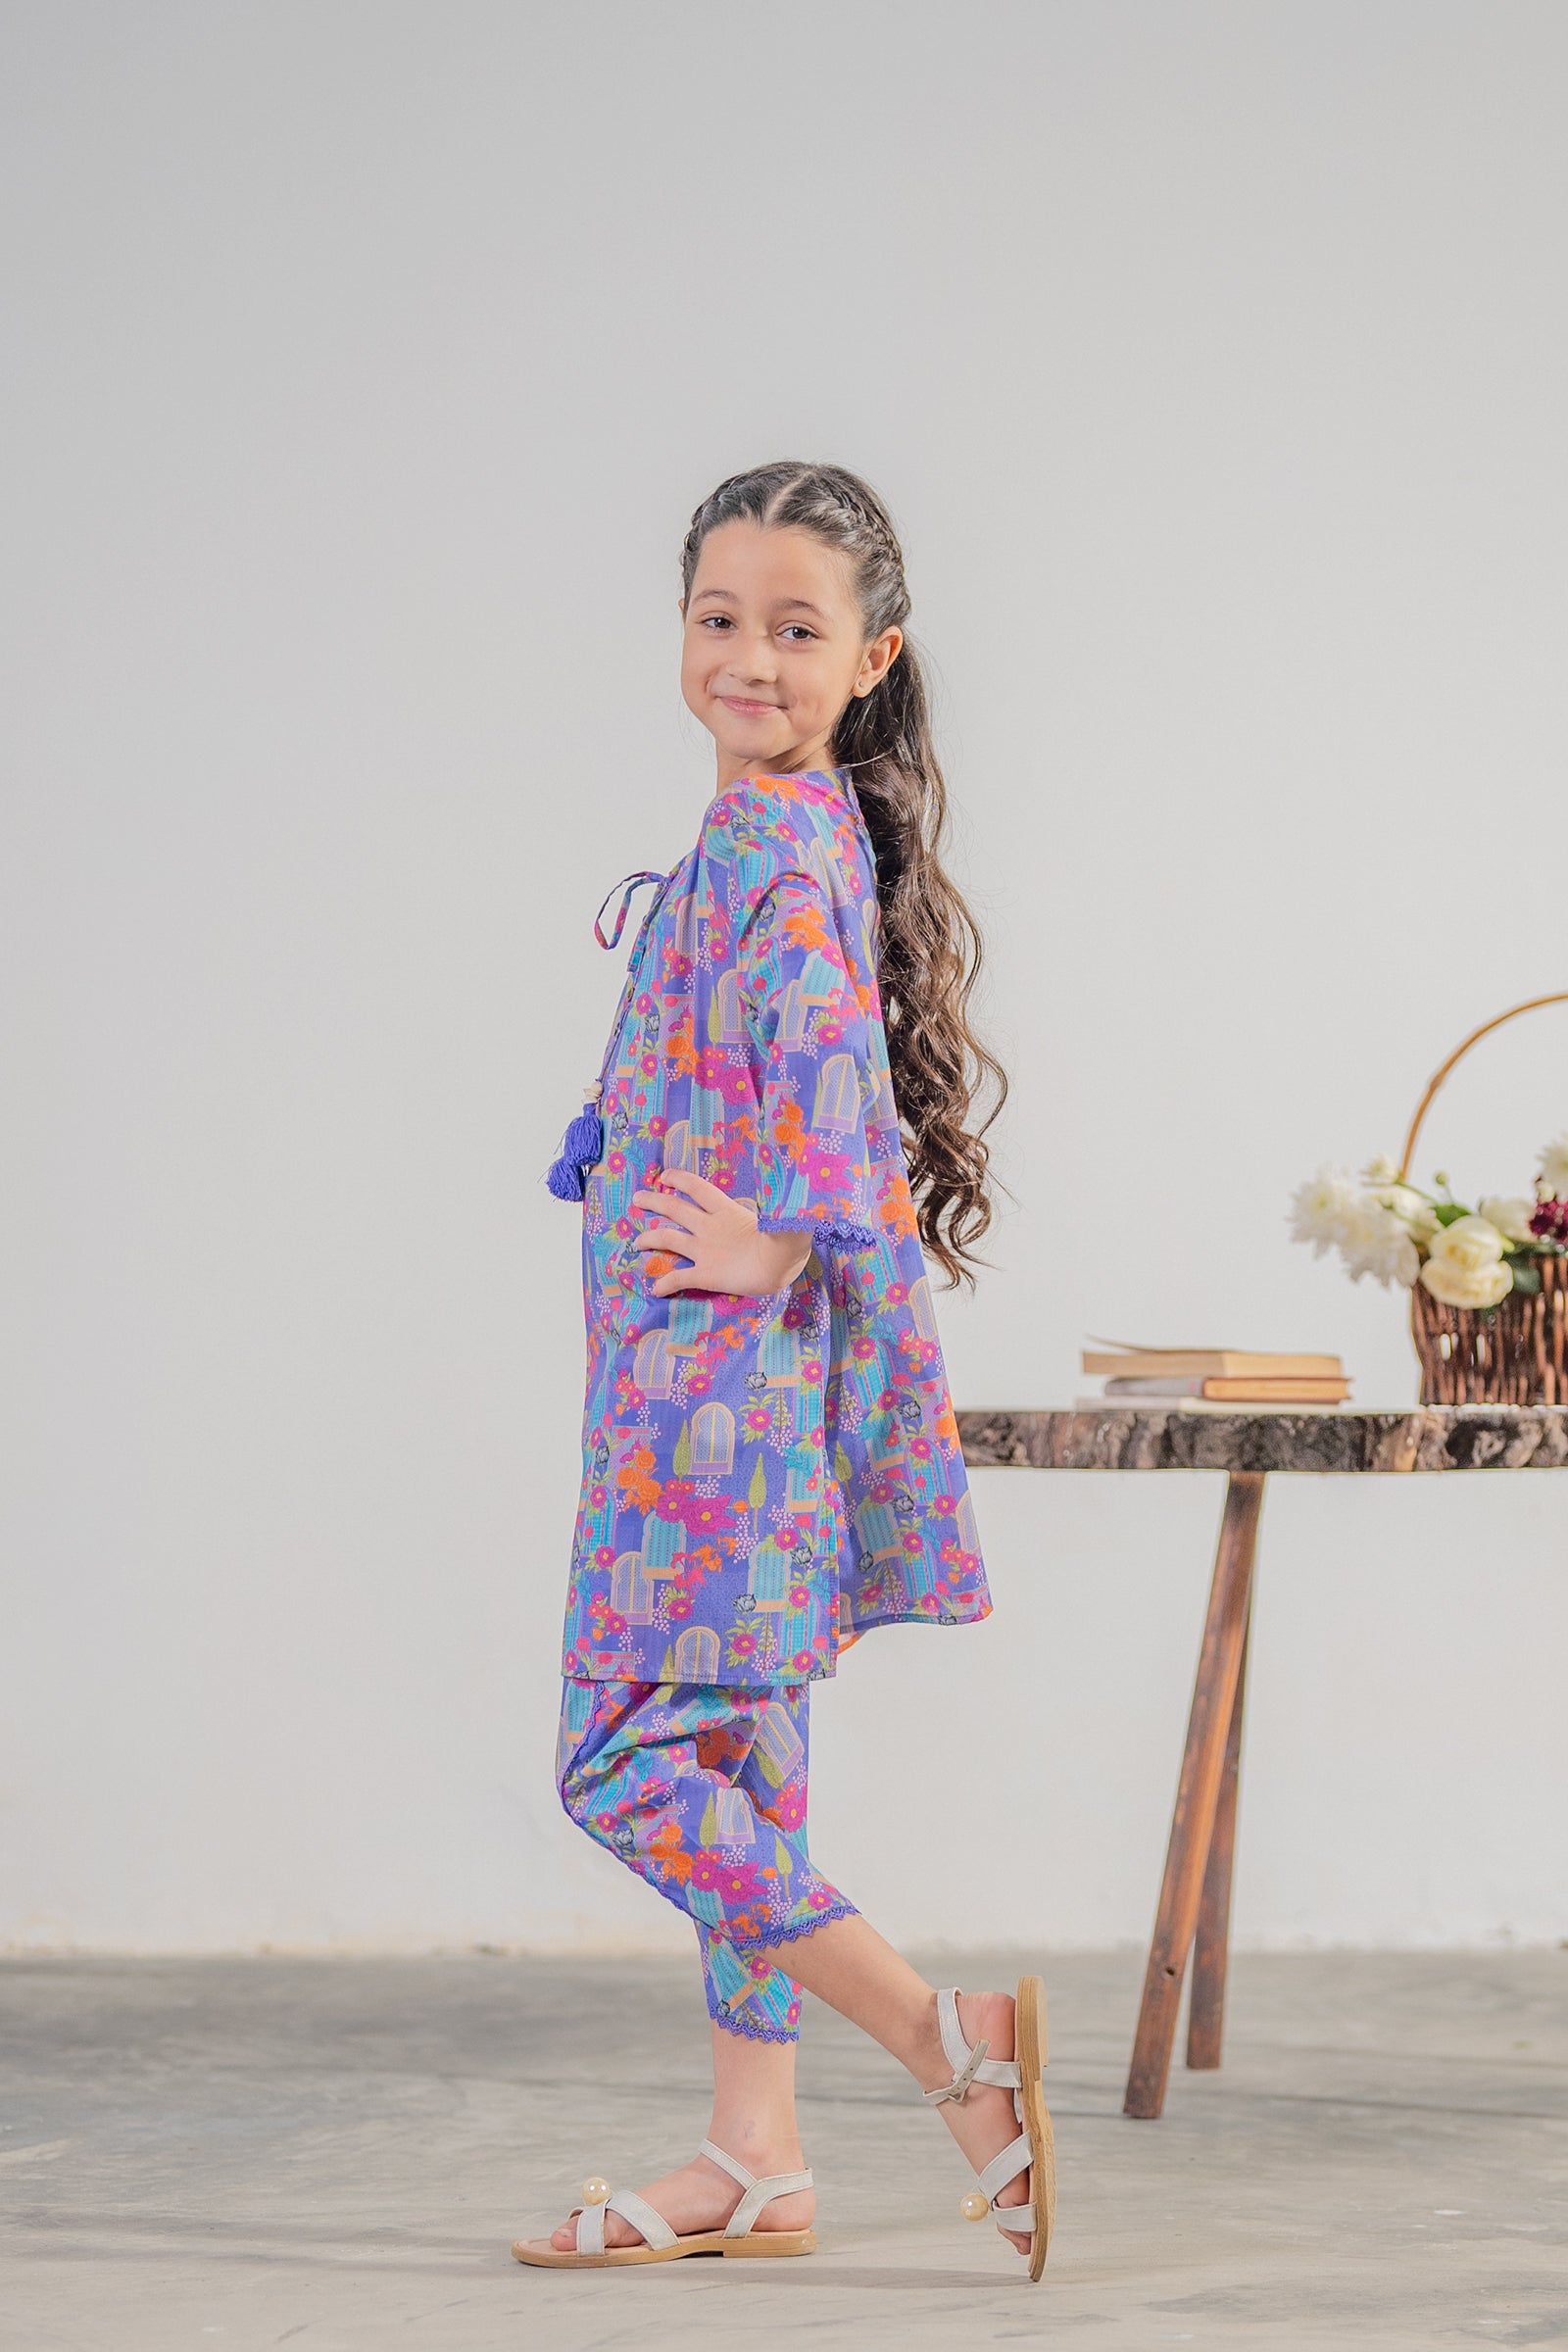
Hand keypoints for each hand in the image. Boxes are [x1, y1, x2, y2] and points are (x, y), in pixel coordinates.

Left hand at [630, 1169, 811, 1297]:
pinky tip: (655, 1289)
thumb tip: (796, 1202)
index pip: (696, 1187)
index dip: (678, 1179)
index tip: (664, 1176)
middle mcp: (709, 1227)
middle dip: (652, 1201)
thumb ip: (776, 1209)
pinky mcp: (704, 1273)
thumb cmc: (786, 1239)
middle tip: (637, 1199)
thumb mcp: (779, 1217)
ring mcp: (704, 1250)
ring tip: (636, 1242)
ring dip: (647, 1238)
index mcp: (726, 1210)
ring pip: (666, 1238)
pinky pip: (678, 1278)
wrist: (779, 1261)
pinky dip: (664, 1283)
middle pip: (673, 1208)